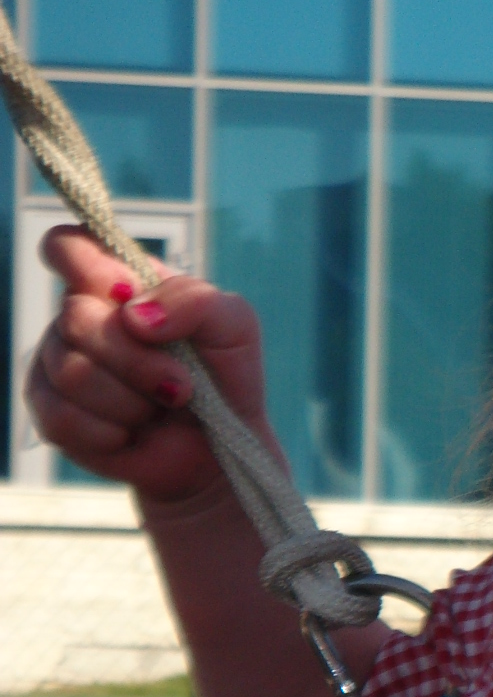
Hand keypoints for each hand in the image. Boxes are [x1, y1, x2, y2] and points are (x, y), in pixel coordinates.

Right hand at [25, 224, 277, 506]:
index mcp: (116, 282)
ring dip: (131, 401)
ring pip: (72, 373)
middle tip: (182, 385)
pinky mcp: (54, 416)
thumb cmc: (224, 377)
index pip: (68, 246)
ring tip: (160, 407)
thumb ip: (193, 300)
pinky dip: (111, 433)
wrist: (222, 449)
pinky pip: (62, 419)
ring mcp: (59, 365)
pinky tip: (134, 433)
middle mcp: (80, 318)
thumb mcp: (234, 325)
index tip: (127, 295)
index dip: (86, 265)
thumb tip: (134, 316)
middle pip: (76, 319)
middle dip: (138, 361)